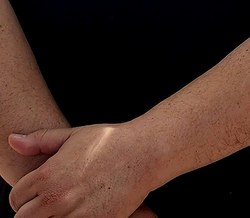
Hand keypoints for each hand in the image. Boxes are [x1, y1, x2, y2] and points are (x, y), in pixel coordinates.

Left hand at [7, 125, 155, 217]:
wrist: (142, 153)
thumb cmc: (108, 141)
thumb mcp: (73, 135)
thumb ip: (40, 140)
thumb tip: (13, 140)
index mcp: (48, 175)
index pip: (16, 198)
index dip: (24, 194)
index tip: (36, 191)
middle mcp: (57, 198)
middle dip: (32, 212)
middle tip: (47, 203)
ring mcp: (75, 215)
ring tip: (62, 206)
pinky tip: (78, 210)